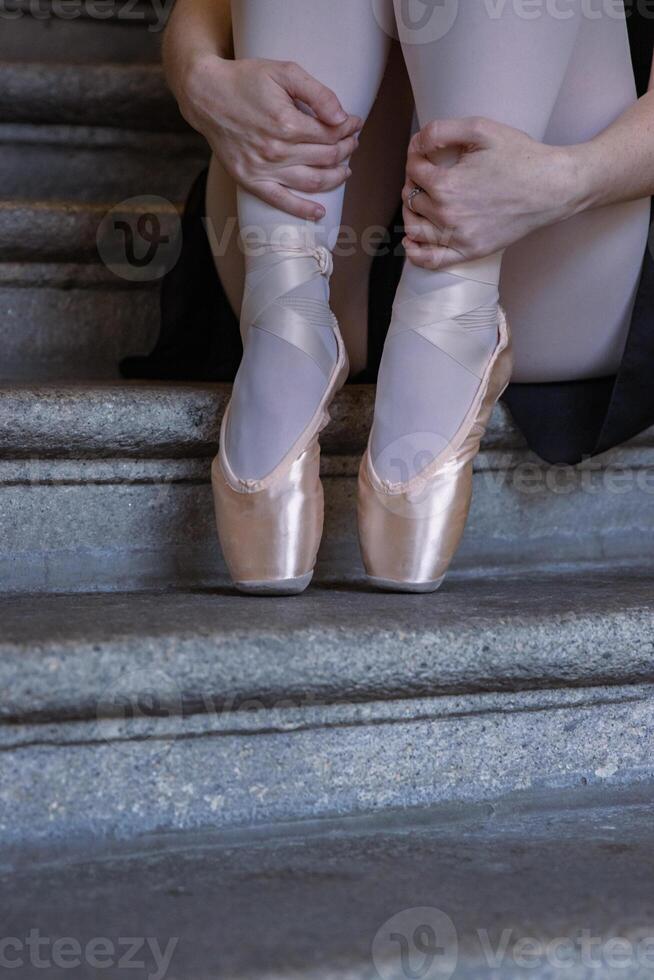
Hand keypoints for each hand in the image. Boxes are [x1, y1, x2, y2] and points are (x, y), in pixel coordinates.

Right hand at [178, 54, 361, 219]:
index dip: (348, 128)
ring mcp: (264, 169)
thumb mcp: (284, 72)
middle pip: (326, 158)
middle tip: (351, 142)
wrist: (206, 95)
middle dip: (346, 149)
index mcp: (287, 123)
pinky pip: (282, 201)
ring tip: (345, 169)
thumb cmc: (246, 80)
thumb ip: (317, 93)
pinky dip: (303, 210)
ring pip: (312, 181)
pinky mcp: (251, 181)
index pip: (331, 133)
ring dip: (335, 177)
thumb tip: (342, 118)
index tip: (354, 123)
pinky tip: (319, 213)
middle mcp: (277, 150)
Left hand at [401, 116, 582, 268]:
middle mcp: (447, 214)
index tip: (425, 154)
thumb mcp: (481, 129)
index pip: (413, 170)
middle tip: (428, 174)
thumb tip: (416, 142)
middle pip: (411, 199)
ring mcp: (457, 237)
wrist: (551, 188)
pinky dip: (416, 253)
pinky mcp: (469, 252)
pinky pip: (431, 260)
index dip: (415, 157)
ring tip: (422, 201)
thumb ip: (441, 130)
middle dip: (414, 182)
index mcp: (446, 184)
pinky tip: (412, 243)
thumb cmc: (520, 156)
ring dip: (411, 213)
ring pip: (415, 229)